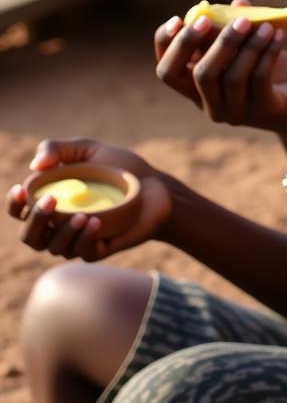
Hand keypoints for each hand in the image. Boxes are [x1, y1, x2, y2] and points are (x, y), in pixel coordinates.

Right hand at [6, 138, 171, 260]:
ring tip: (82, 214)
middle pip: (30, 237)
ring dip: (63, 232)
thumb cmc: (120, 167)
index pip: (20, 212)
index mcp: (52, 204)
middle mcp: (60, 226)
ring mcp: (79, 239)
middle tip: (51, 201)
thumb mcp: (89, 150)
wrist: (157, 185)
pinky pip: (85, 253)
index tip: (21, 190)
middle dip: (35, 221)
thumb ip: (58, 148)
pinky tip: (95, 222)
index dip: (14, 204)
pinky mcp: (101, 249)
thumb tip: (35, 165)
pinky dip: (85, 240)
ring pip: (55, 248)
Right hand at [154, 0, 286, 137]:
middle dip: (211, 42)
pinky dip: (268, 52)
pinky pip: (260, 78)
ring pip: (232, 75)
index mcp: (197, 89)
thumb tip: (239, 1)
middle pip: (199, 74)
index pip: (167, 71)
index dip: (167, 45)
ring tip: (265, 25)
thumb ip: (238, 28)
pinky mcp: (262, 110)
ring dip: (247, 45)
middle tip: (227, 19)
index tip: (178, 19)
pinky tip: (278, 34)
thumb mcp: (250, 49)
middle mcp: (210, 104)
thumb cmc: (269, 73)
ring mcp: (236, 112)